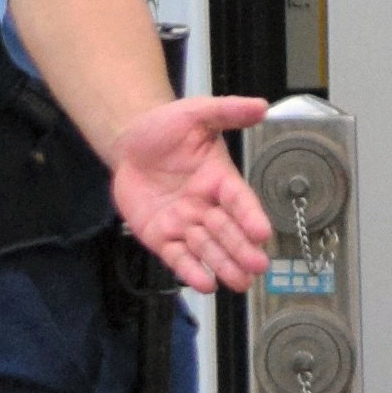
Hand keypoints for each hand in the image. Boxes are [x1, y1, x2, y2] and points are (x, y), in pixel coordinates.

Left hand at [112, 94, 273, 292]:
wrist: (129, 142)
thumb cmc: (166, 126)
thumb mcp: (197, 112)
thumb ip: (228, 110)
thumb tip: (262, 107)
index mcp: (219, 177)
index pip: (239, 199)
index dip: (250, 216)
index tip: (262, 233)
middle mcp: (205, 204)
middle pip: (226, 230)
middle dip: (242, 249)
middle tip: (257, 268)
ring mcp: (183, 223)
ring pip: (206, 249)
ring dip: (223, 266)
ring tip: (239, 283)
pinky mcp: (161, 237)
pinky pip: (177, 258)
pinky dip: (190, 272)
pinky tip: (205, 285)